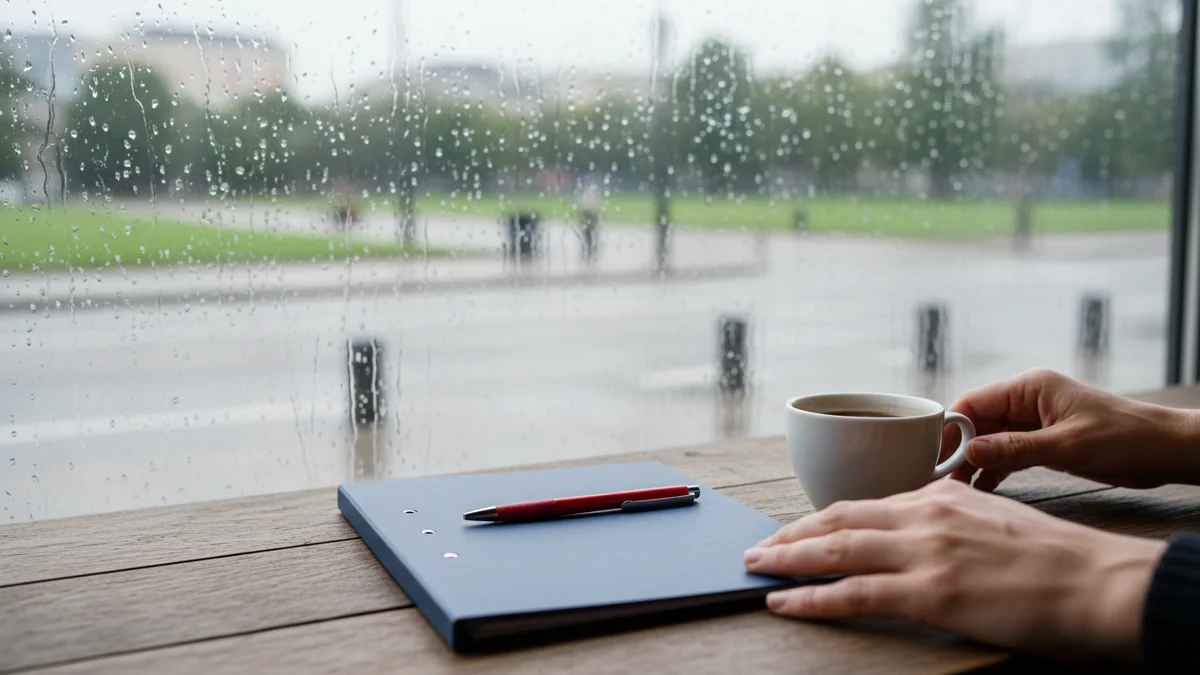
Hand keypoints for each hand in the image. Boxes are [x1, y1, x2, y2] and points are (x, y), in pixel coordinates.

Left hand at [744, 480, 1165, 660]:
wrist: (1102, 583)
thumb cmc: (1061, 562)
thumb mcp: (998, 521)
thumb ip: (952, 524)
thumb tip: (921, 537)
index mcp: (943, 497)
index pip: (866, 504)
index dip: (822, 519)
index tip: (796, 530)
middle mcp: (926, 514)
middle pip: (838, 519)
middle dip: (791, 534)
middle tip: (759, 547)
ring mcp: (925, 551)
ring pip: (834, 549)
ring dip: (786, 558)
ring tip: (755, 567)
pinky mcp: (929, 591)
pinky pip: (852, 593)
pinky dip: (810, 598)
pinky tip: (784, 602)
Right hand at [941, 368, 1199, 491]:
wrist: (1168, 450)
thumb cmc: (1126, 440)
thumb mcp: (1067, 447)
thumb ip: (1015, 450)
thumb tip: (968, 452)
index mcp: (1029, 387)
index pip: (973, 403)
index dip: (950, 429)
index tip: (934, 457)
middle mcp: (1027, 400)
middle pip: (977, 422)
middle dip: (959, 449)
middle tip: (942, 480)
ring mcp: (1035, 420)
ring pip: (990, 439)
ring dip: (974, 463)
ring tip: (957, 490)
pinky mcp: (1044, 439)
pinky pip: (1008, 452)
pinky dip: (995, 469)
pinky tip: (982, 490)